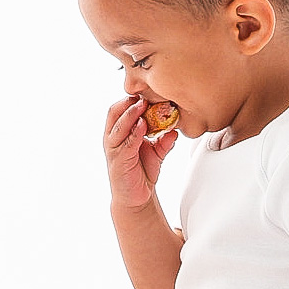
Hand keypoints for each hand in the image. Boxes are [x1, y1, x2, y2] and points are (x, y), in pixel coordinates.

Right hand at [104, 96, 177, 210]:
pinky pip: (126, 144)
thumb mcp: (156, 152)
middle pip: (114, 113)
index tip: (146, 91)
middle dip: (127, 102)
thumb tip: (175, 128)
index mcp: (120, 133)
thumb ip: (164, 139)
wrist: (137, 197)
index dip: (131, 99)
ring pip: (118, 126)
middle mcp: (113, 139)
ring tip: (142, 105)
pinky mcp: (119, 162)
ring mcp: (114, 150)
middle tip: (143, 94)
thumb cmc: (141, 172)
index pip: (120, 109)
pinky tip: (143, 126)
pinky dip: (134, 133)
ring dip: (130, 114)